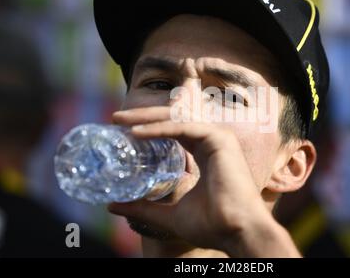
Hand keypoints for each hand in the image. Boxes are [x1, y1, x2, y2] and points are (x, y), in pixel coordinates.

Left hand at [109, 106, 280, 254]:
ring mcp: (218, 137)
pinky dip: (159, 129)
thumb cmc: (211, 225)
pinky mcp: (219, 139)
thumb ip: (144, 207)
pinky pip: (183, 127)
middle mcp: (212, 140)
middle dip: (143, 116)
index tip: (123, 131)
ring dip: (146, 117)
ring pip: (177, 118)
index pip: (173, 131)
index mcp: (205, 152)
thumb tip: (112, 206)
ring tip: (120, 120)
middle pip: (172, 119)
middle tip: (115, 119)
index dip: (148, 128)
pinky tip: (136, 132)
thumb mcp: (169, 213)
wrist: (237, 232)